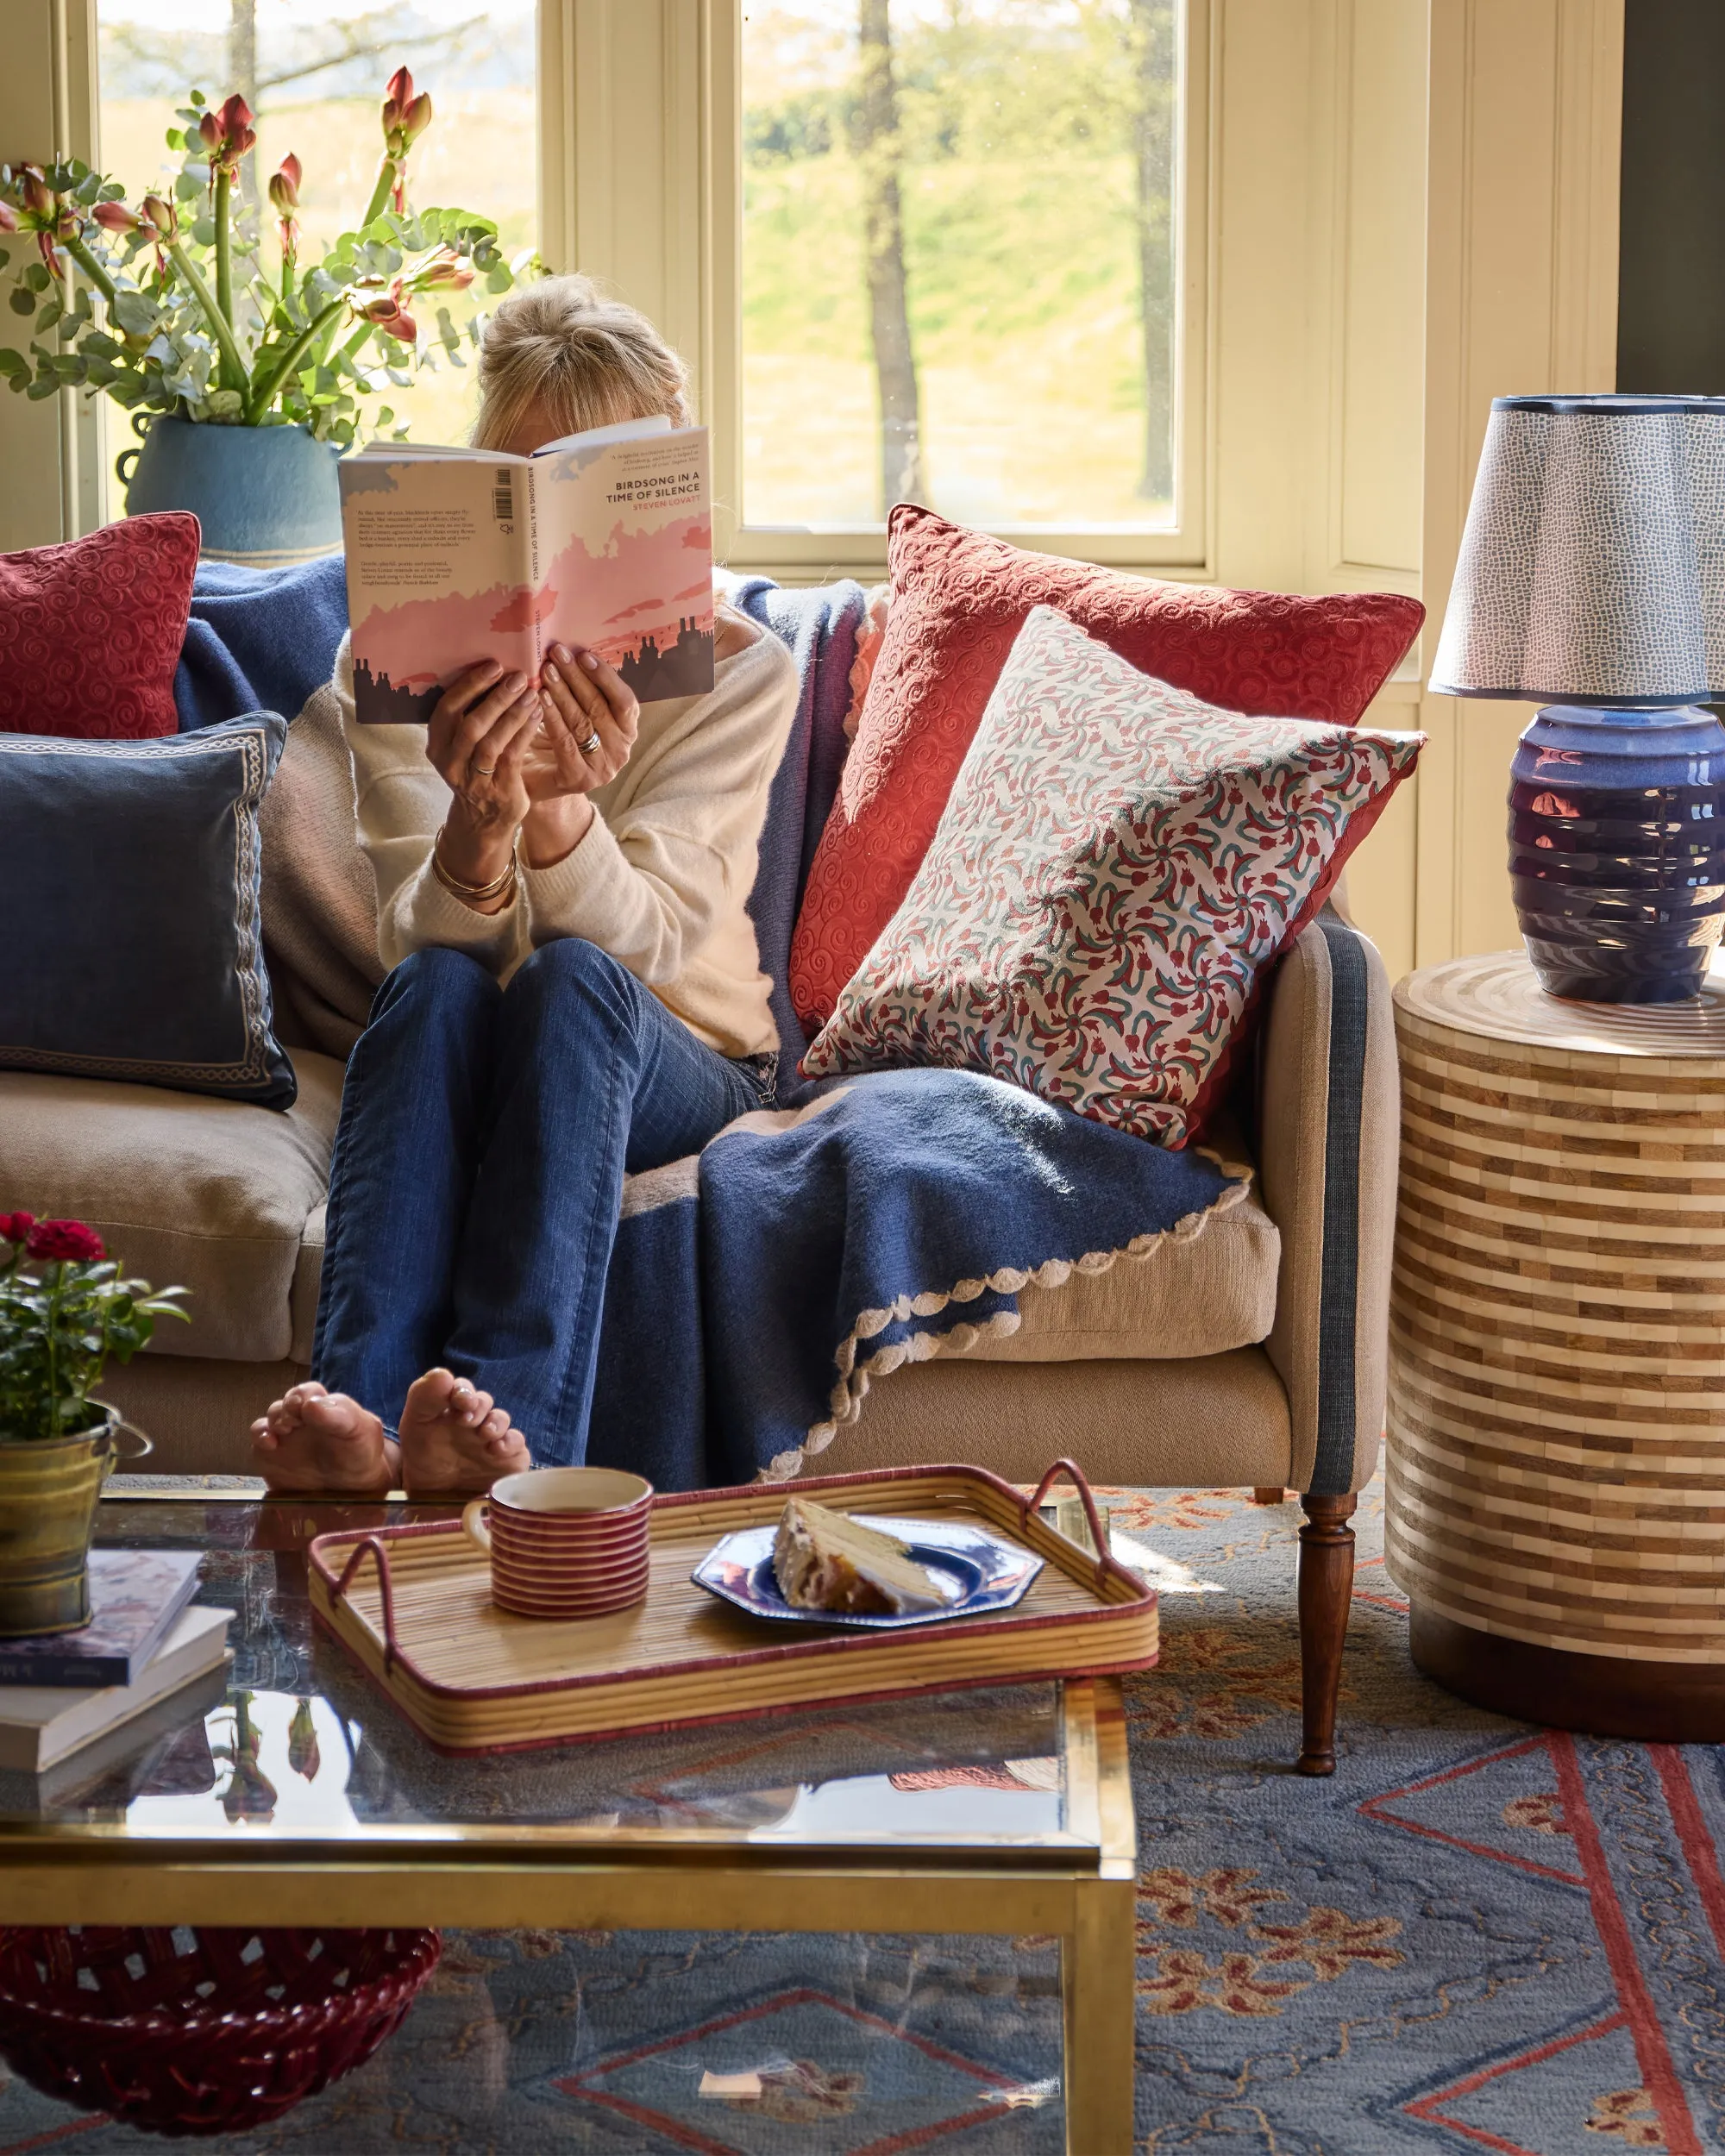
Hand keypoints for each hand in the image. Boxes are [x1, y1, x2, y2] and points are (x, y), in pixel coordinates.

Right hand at [426, 659, 540, 835]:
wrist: (484, 820)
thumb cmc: (476, 770)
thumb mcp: (461, 747)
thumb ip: (467, 716)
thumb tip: (492, 671)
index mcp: (437, 746)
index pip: (446, 710)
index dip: (469, 686)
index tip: (494, 666)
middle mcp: (450, 764)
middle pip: (470, 725)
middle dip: (496, 698)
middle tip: (519, 677)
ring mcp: (473, 780)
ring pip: (492, 741)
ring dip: (514, 714)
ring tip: (532, 693)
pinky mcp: (499, 790)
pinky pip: (512, 756)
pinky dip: (526, 732)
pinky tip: (538, 715)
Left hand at [524, 644, 639, 802]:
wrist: (540, 781)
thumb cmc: (559, 740)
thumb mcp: (579, 713)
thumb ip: (585, 690)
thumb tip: (575, 649)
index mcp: (628, 732)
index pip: (625, 701)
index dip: (606, 677)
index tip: (583, 654)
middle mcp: (621, 752)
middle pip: (600, 708)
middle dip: (577, 677)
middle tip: (557, 654)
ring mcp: (603, 769)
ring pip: (582, 723)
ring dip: (563, 693)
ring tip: (545, 670)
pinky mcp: (580, 780)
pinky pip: (565, 741)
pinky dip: (552, 717)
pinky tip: (539, 698)